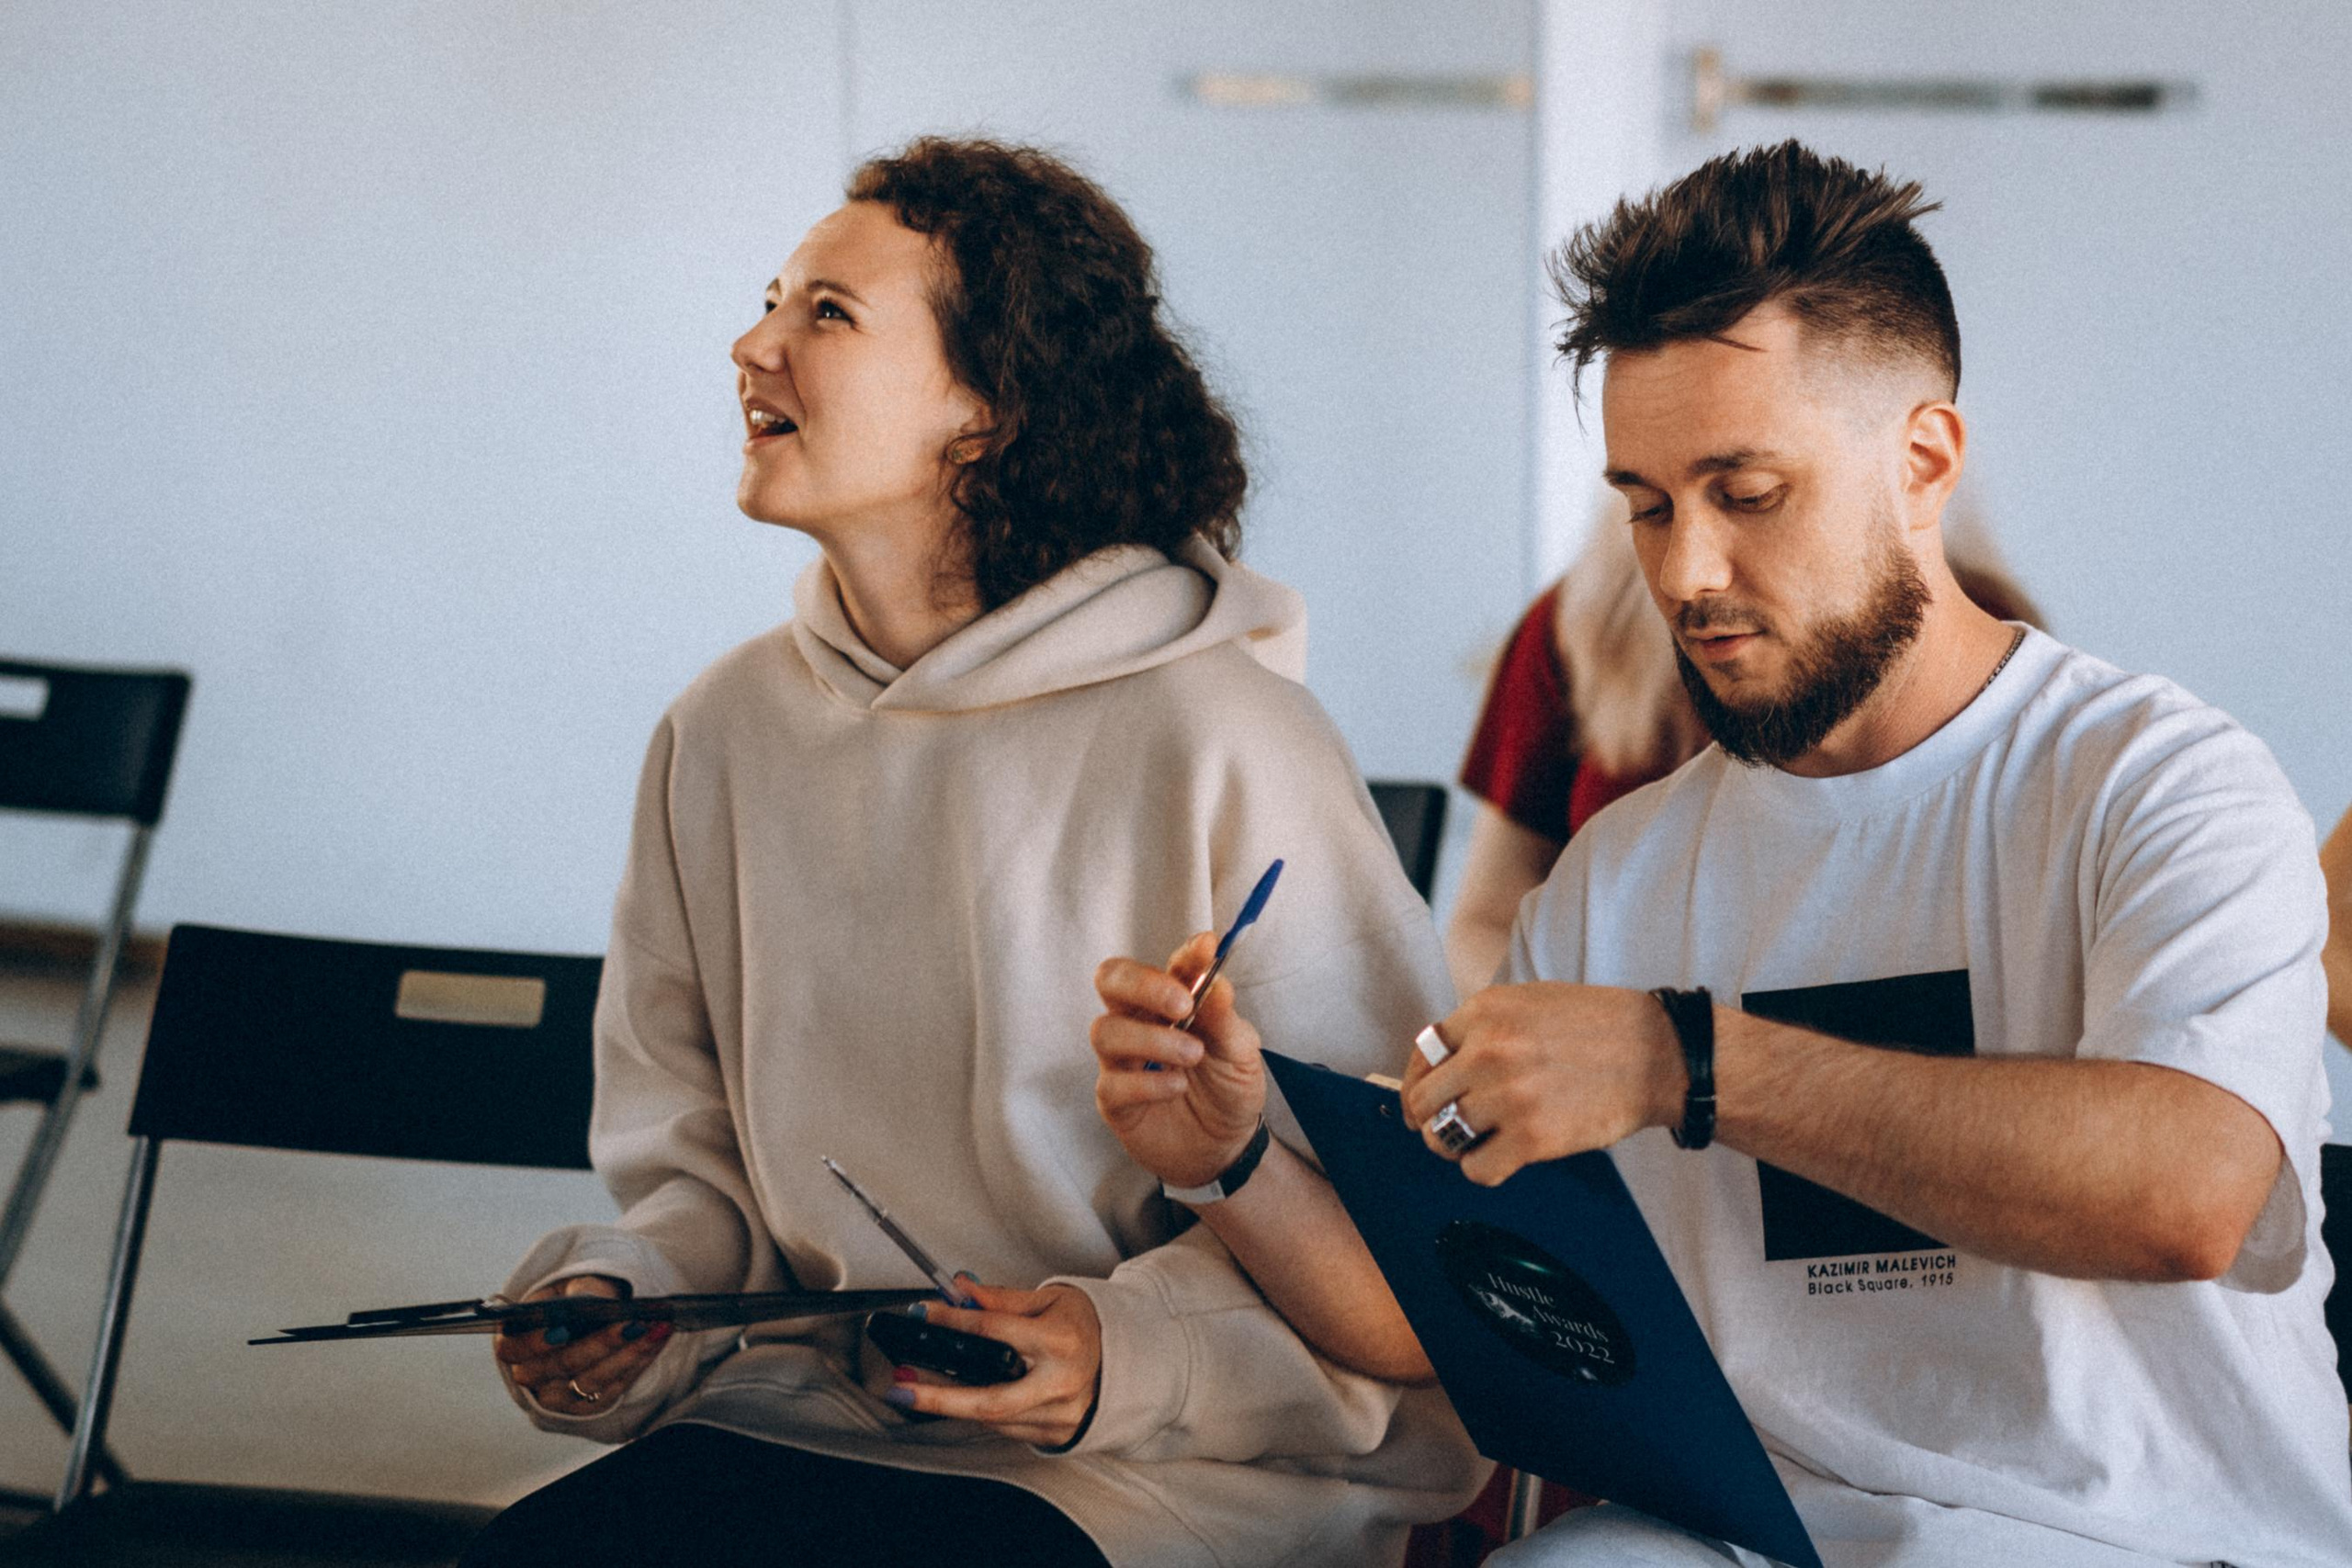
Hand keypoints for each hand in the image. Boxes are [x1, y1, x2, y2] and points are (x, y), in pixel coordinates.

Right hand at [492, 1274, 672, 1415]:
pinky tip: (656, 1340)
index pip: (514, 1348)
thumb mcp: (573, 1285)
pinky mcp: (584, 1406)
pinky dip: (638, 1363)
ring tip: (655, 1327)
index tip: (563, 1329)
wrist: (587, 1320)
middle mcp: (531, 1375)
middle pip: (563, 1364)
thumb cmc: (575, 1298)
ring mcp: (556, 1396)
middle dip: (601, 1342)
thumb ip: (582, 1290)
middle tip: (633, 1321)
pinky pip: (612, 1390)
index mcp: (514, 1341)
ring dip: (628, 1353)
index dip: (536, 1341)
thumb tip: (598, 1302)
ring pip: (592, 1380)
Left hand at [883, 1279, 1101, 1447]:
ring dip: (951, 1406)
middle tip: (901, 1388)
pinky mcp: (1057, 1434)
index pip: (996, 1332)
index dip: (954, 1322)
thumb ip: (1002, 1299)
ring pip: (995, 1418)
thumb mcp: (1050, 1299)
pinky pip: (1007, 1428)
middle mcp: (1061, 1383)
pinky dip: (980, 1413)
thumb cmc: (1084, 1324)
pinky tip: (958, 1399)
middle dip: (940, 1398)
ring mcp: (1060, 1415)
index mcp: (1060, 1342)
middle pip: (991, 1400)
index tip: (923, 1313)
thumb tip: (960, 1290)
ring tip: (915, 1388)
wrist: (1127, 1360)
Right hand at [1091, 932, 1265, 1188]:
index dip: (1186, 954)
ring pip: (1106, 1030)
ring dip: (1152, 1039)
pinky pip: (1112, 1083)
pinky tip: (1177, 1086)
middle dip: (1143, 984)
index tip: (1207, 947)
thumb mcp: (1240, 1052)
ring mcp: (1122, 1059)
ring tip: (1191, 1056)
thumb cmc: (1229, 1089)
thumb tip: (1216, 978)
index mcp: (1174, 1001)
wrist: (1225, 1148)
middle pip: (1111, 980)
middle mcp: (1140, 1021)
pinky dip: (1147, 1082)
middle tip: (1181, 1004)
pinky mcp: (1114, 1099)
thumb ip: (1225, 1017)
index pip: (1170, 965)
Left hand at [1400, 983, 1685, 1185]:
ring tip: (1479, 1141)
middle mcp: (1488, 1051)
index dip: (1417, 1082)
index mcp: (1484, 1012)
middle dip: (1428, 1118)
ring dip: (1455, 1146)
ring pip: (1442, 1138)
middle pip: (1422, 1101)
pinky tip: (1502, 1157)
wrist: (1655, 1054)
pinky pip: (1477, 1170)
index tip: (1421, 1102)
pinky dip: (1483, 1169)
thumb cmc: (1595, 1026)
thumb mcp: (1528, 1001)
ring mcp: (1508, 1096)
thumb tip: (1438, 1063)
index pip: (1421, 1054)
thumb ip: (1480, 1027)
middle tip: (1449, 1127)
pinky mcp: (1532, 1138)